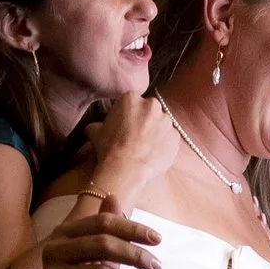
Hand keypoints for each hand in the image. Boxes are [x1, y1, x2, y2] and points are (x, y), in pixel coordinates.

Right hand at [39, 196, 160, 268]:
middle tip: (156, 267)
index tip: (158, 239)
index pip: (102, 223)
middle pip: (103, 244)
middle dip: (135, 255)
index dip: (132, 228)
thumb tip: (114, 197)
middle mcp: (54, 251)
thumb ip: (104, 232)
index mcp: (64, 234)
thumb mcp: (94, 258)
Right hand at [69, 90, 169, 208]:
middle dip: (143, 120)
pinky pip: (169, 138)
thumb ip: (98, 124)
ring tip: (144, 147)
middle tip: (134, 136)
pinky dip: (163, 144)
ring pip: (160, 123)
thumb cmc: (109, 148)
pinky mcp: (175, 137)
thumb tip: (96, 127)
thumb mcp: (94, 131)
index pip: (130, 102)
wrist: (125, 169)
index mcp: (131, 98)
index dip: (126, 114)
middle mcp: (152, 105)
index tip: (123, 125)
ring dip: (155, 132)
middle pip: (148, 110)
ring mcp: (166, 121)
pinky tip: (153, 154)